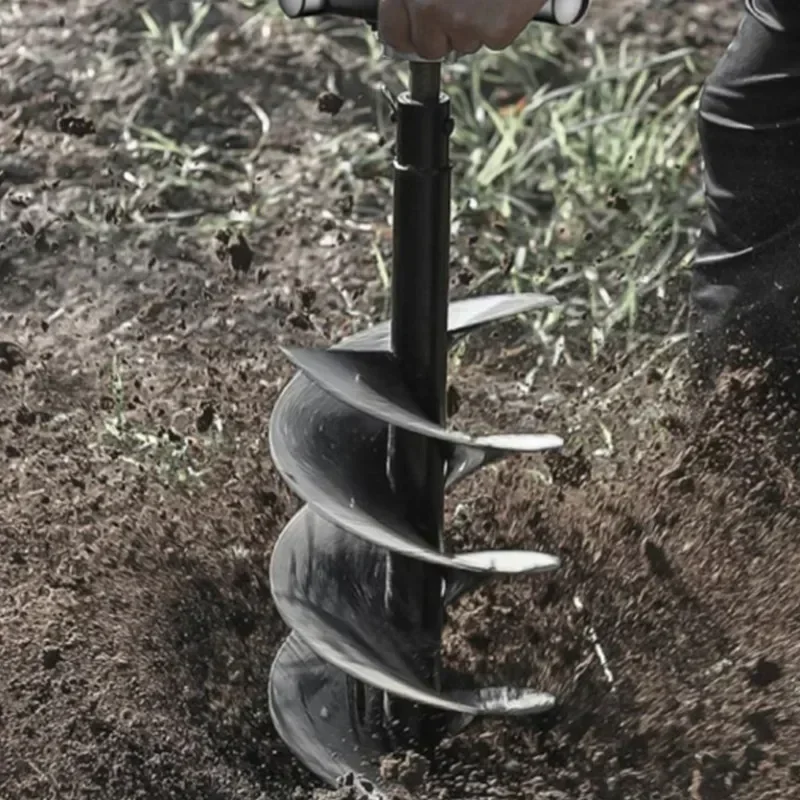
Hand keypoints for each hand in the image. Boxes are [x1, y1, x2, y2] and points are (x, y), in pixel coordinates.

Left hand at [378, 0, 547, 59]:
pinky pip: (492, 40)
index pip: (393, 30)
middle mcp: (429, 4)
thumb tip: (410, 20)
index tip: (415, 35)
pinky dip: (500, 22)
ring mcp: (461, 21)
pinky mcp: (494, 30)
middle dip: (442, 34)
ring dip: (473, 24)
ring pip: (462, 44)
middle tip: (462, 5)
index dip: (406, 34)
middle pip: (428, 47)